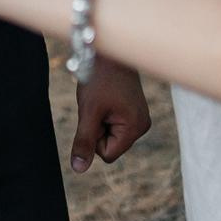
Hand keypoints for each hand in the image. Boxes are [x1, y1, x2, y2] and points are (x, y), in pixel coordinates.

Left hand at [69, 58, 151, 172]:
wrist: (110, 51)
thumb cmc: (99, 78)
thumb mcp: (88, 111)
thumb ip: (84, 141)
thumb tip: (78, 169)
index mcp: (135, 128)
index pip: (107, 155)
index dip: (94, 138)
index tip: (96, 114)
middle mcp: (142, 126)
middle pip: (110, 146)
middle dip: (98, 129)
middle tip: (99, 104)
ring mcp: (140, 119)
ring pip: (111, 136)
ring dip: (101, 121)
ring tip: (103, 99)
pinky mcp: (134, 112)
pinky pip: (114, 125)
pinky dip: (105, 115)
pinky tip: (107, 98)